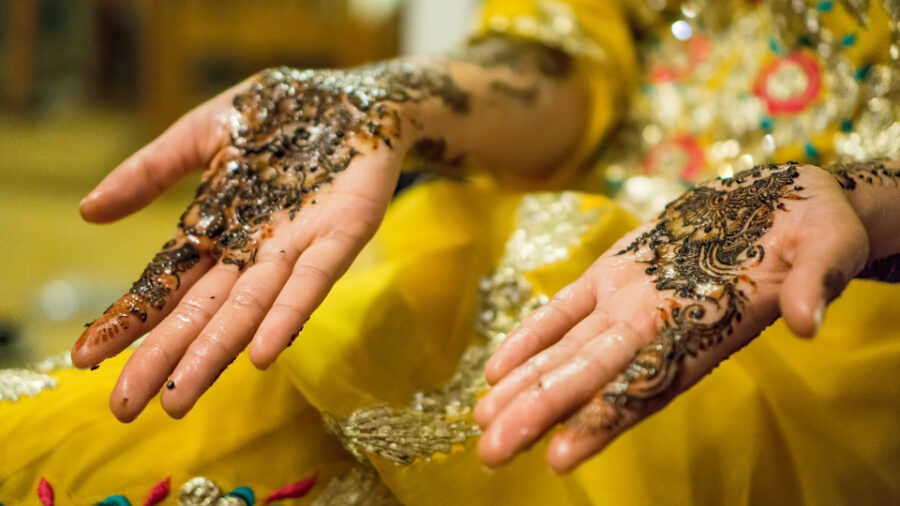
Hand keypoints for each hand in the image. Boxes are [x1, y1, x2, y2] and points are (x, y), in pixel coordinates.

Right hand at [73, 63, 461, 420]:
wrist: (354, 96)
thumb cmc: (279, 116)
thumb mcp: (204, 133)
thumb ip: (150, 171)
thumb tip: (86, 212)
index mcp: (216, 229)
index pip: (166, 283)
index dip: (131, 319)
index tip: (86, 357)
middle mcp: (253, 250)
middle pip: (203, 312)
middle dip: (165, 358)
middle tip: (126, 409)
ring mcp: (297, 248)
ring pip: (251, 309)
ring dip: (215, 353)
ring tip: (179, 398)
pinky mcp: (343, 235)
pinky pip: (314, 281)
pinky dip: (288, 315)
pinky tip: (262, 353)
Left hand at [475, 162, 898, 471]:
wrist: (787, 203)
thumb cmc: (816, 230)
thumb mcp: (829, 247)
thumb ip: (816, 283)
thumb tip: (810, 321)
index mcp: (705, 330)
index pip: (648, 387)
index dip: (605, 419)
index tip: (562, 455)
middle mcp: (658, 327)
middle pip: (591, 376)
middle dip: (541, 412)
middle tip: (491, 449)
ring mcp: (631, 300)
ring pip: (568, 349)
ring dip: (525, 384)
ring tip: (483, 419)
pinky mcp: (616, 270)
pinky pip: (566, 307)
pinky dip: (531, 334)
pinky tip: (497, 365)